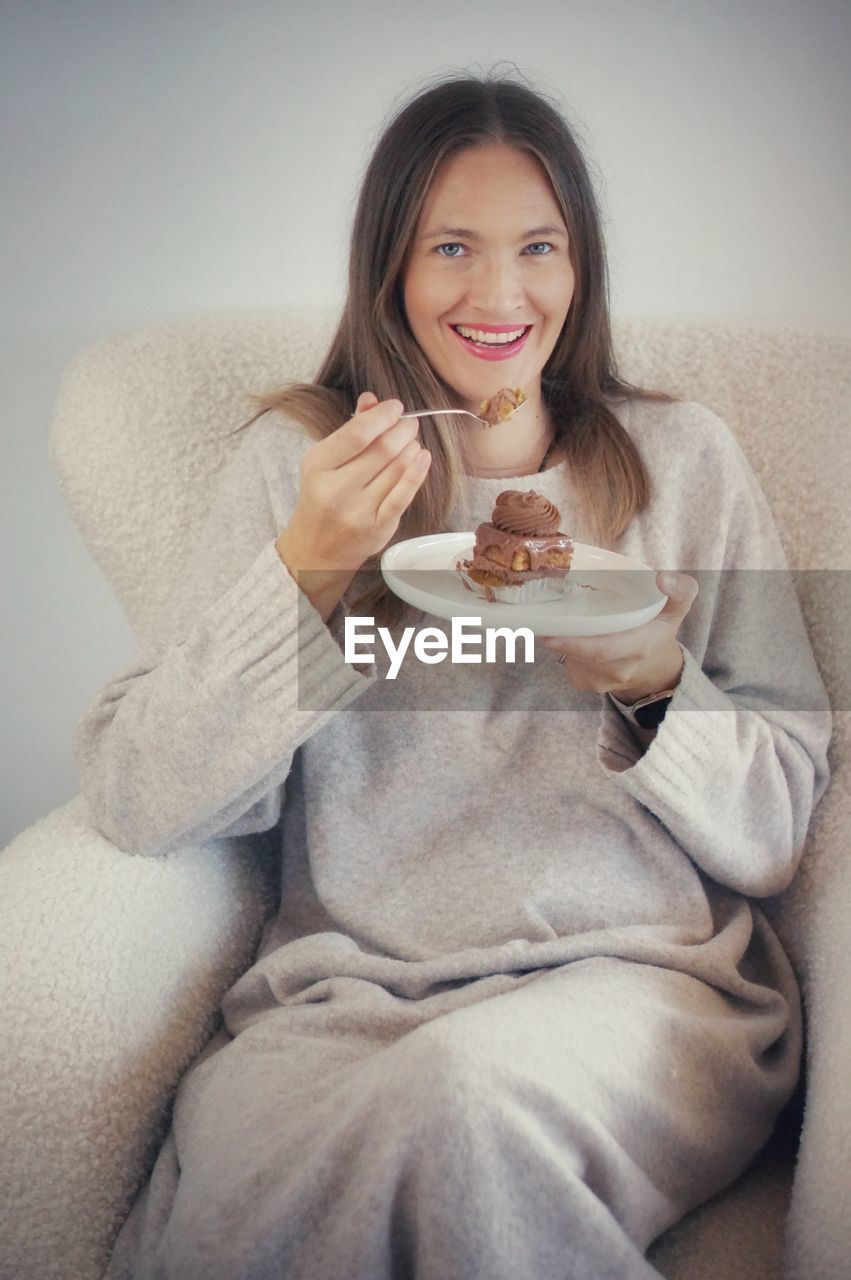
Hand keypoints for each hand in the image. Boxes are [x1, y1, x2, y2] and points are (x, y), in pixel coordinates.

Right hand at [275, 392, 430, 617]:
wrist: (317, 550)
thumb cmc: (322, 498)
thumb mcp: (325, 462)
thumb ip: (350, 430)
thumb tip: (373, 400)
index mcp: (318, 466)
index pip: (357, 434)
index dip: (383, 416)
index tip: (396, 407)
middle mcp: (336, 489)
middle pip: (382, 449)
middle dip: (403, 429)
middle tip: (410, 423)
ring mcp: (358, 511)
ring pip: (397, 469)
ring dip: (411, 448)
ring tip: (411, 441)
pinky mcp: (379, 527)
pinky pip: (404, 495)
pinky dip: (418, 472)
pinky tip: (423, 457)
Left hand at [541, 572, 698, 701]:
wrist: (654, 668)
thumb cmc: (659, 628)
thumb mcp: (677, 607)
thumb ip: (680, 589)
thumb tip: (662, 579)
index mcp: (642, 646)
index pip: (604, 649)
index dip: (576, 643)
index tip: (549, 633)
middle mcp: (621, 669)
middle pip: (582, 656)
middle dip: (560, 640)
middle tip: (539, 623)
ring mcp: (602, 681)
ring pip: (571, 659)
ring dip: (560, 641)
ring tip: (553, 621)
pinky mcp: (586, 684)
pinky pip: (567, 665)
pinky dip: (561, 649)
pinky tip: (564, 635)